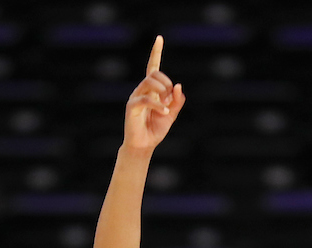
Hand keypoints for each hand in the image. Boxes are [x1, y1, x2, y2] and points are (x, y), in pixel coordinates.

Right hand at [124, 36, 184, 151]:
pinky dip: (158, 104)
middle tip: (171, 99)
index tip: (159, 38)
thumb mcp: (172, 114)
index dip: (156, 52)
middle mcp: (143, 90)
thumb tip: (179, 86)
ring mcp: (136, 96)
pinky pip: (145, 98)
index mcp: (152, 90)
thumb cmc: (156, 129)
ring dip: (162, 91)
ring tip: (166, 106)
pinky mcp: (132, 106)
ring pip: (149, 81)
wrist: (144, 145)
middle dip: (167, 83)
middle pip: (154, 73)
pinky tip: (164, 112)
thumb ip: (177, 101)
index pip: (153, 66)